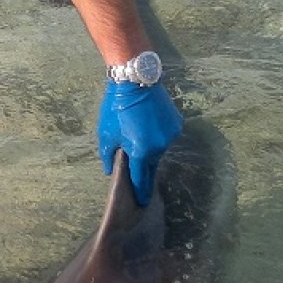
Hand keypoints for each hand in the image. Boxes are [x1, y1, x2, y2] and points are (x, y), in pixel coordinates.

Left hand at [97, 78, 181, 205]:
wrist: (135, 80)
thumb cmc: (116, 108)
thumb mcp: (106, 134)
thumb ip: (107, 156)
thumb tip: (110, 170)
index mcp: (140, 151)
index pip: (140, 178)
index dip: (140, 191)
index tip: (142, 202)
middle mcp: (159, 146)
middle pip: (151, 166)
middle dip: (145, 174)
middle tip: (144, 186)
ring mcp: (170, 135)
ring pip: (159, 151)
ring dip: (150, 152)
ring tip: (141, 145)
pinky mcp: (176, 124)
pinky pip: (166, 137)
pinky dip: (158, 138)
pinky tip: (149, 130)